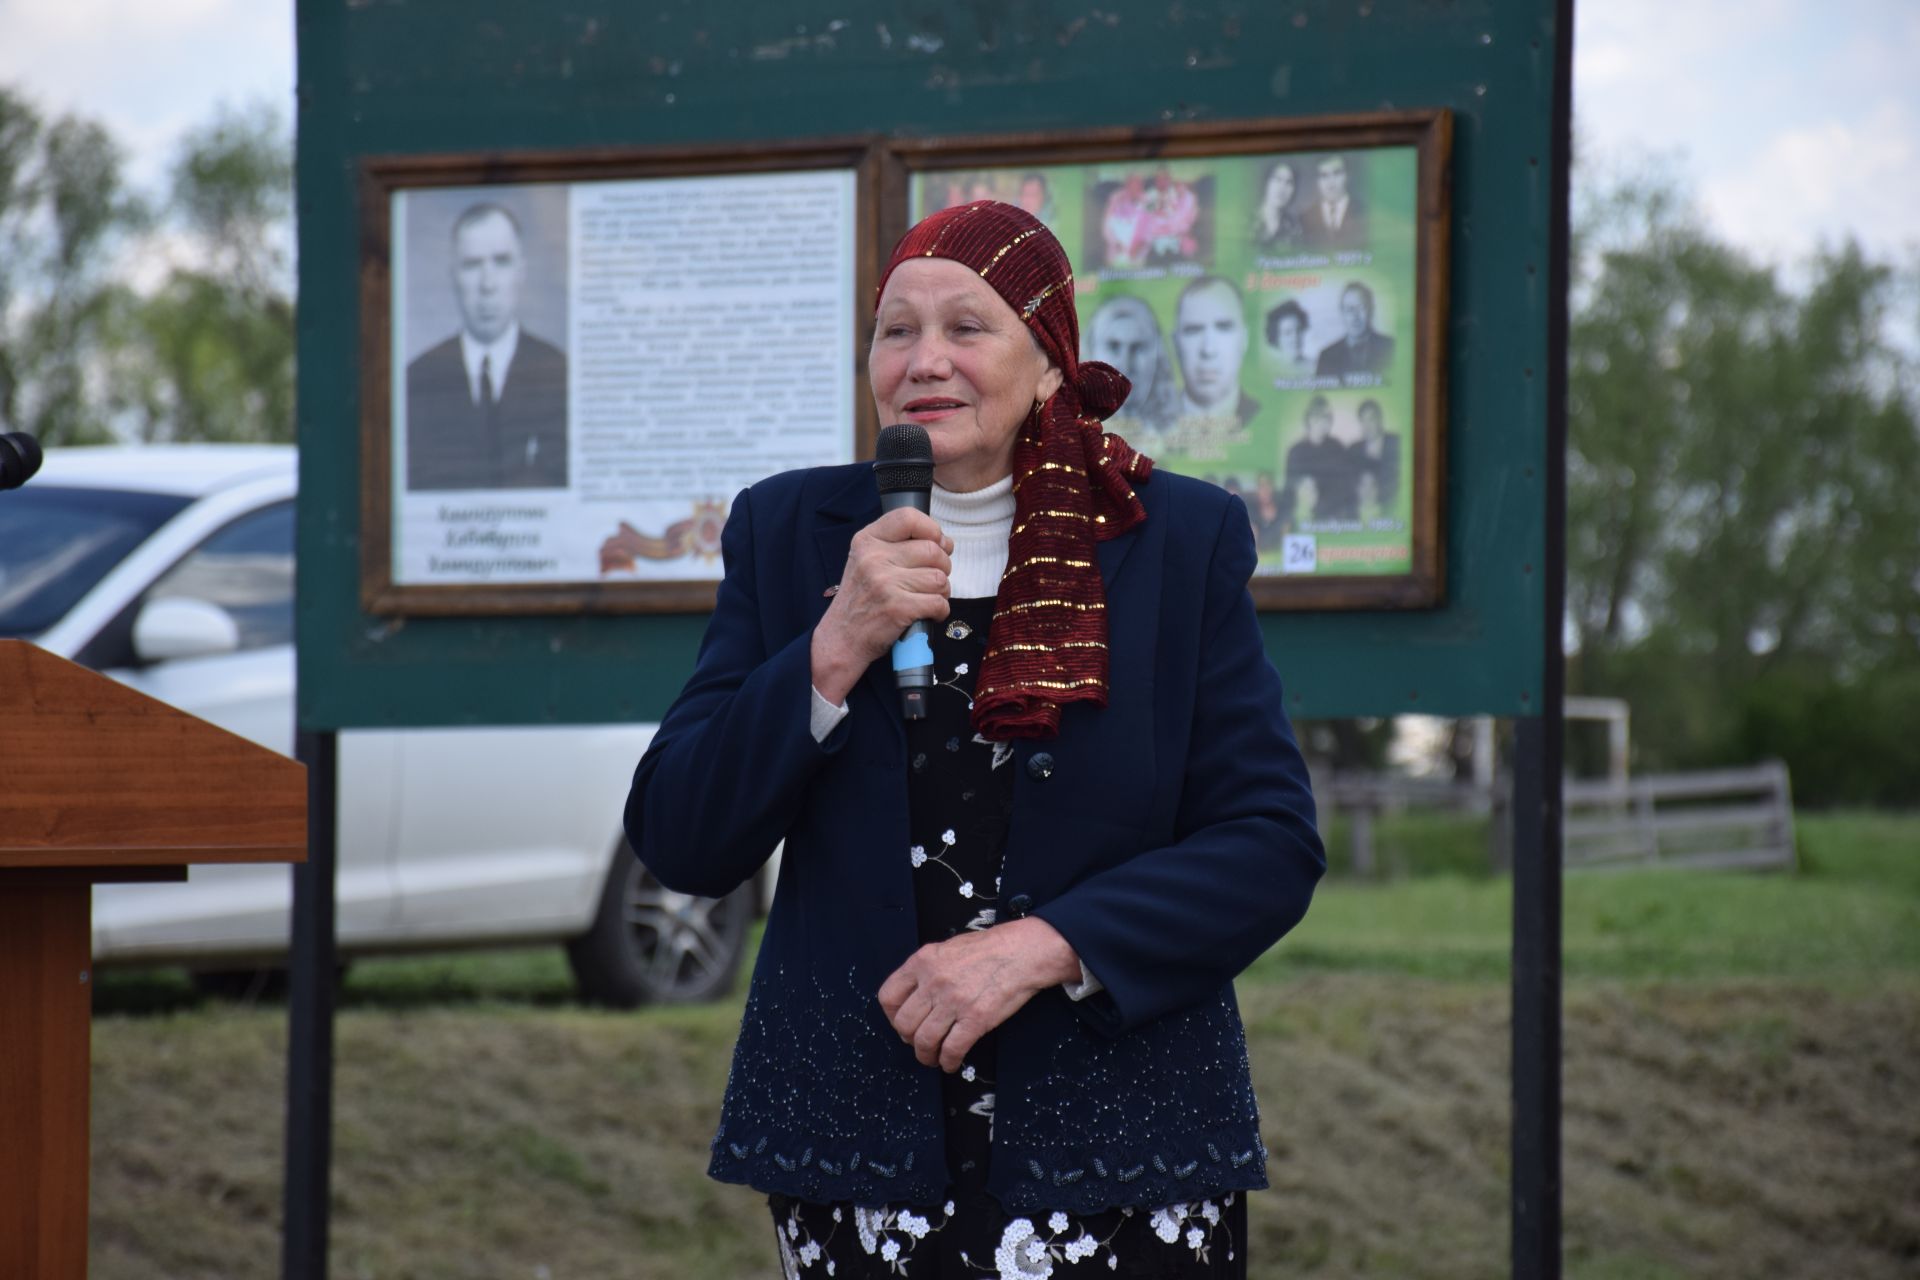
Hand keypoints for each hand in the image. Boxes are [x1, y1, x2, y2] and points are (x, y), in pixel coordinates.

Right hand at [811, 507, 953, 705]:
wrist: (841, 640)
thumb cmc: (861, 601)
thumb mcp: (866, 561)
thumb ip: (899, 546)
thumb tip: (945, 542)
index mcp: (867, 540)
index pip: (908, 517)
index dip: (932, 529)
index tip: (936, 544)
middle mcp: (874, 557)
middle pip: (932, 550)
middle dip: (942, 567)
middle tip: (931, 581)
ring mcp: (885, 583)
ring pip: (939, 578)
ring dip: (941, 592)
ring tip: (926, 599)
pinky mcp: (898, 608)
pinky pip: (939, 603)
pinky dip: (940, 611)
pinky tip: (927, 614)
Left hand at [877, 917, 1081, 1071]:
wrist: (1023, 952)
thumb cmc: (989, 948)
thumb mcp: (948, 948)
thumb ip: (927, 969)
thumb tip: (915, 994)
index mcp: (923, 962)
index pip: (888, 996)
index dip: (891, 1016)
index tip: (901, 1022)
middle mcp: (934, 982)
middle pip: (903, 1024)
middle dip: (908, 1039)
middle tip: (918, 1042)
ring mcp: (954, 1002)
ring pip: (924, 1041)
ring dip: (926, 1055)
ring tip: (933, 1057)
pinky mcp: (975, 1019)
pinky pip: (952, 1049)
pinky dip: (948, 1062)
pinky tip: (951, 1062)